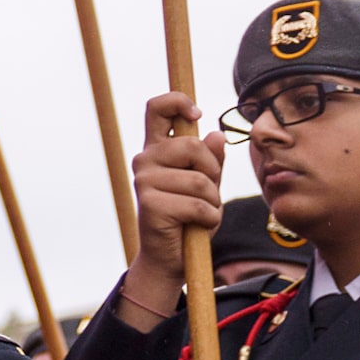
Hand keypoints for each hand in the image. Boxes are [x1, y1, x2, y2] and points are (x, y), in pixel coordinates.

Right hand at [123, 92, 223, 330]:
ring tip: (201, 214)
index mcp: (157, 149)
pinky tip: (196, 226)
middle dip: (212, 171)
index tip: (196, 114)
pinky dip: (209, 219)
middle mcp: (145, 159)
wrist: (170, 258)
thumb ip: (210, 160)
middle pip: (191, 145)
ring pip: (200, 180)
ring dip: (213, 202)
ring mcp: (144, 180)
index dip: (177, 101)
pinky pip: (199, 204)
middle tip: (207, 192)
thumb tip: (215, 134)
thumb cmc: (189, 218)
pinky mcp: (151, 203)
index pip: (157, 108)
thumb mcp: (206, 185)